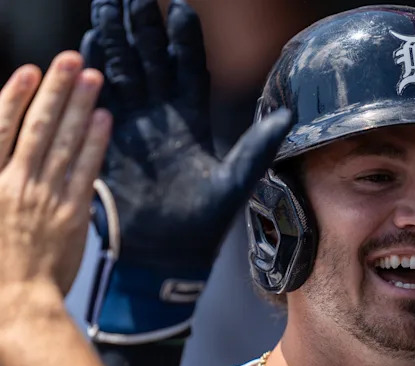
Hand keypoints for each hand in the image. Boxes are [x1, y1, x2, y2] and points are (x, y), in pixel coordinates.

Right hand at [0, 53, 110, 294]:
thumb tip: (8, 152)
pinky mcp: (72, 215)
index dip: (15, 96)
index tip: (30, 72)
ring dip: (80, 108)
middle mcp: (14, 183)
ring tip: (93, 80)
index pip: (0, 129)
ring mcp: (46, 198)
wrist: (12, 305)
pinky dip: (95, 144)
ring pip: (65, 143)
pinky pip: (86, 171)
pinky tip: (104, 121)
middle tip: (72, 61)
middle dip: (56, 90)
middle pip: (37, 126)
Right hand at [80, 0, 290, 341]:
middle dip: (142, 25)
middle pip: (150, 58)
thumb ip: (259, 145)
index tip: (181, 8)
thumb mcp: (237, 180)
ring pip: (122, 70)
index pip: (187, 67)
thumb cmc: (206, 222)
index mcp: (192, 118)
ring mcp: (132, 124)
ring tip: (105, 5)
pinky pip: (98, 99)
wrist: (168, 253)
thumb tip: (290, 115)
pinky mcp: (108, 139)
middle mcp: (161, 115)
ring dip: (113, 38)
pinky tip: (85, 45)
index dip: (184, 39)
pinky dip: (91, 72)